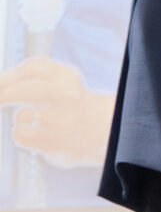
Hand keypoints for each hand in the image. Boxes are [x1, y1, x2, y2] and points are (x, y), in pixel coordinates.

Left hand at [0, 56, 115, 166]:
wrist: (100, 129)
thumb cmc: (69, 101)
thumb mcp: (59, 79)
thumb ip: (31, 75)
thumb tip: (0, 82)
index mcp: (68, 77)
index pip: (33, 68)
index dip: (9, 76)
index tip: (0, 84)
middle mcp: (69, 96)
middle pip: (26, 90)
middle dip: (5, 94)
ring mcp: (65, 120)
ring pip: (22, 115)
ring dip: (19, 117)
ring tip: (28, 119)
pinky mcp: (58, 142)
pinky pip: (22, 136)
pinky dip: (20, 134)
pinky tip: (29, 133)